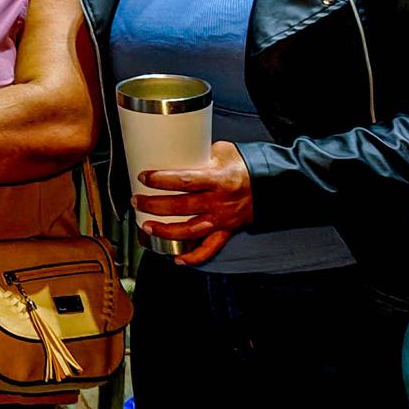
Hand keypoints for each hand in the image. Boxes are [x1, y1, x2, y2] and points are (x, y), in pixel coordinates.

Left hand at [135, 140, 253, 266]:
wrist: (272, 184)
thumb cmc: (244, 165)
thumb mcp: (223, 151)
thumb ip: (199, 153)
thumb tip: (173, 149)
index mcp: (217, 179)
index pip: (184, 181)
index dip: (161, 180)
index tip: (144, 177)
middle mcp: (218, 202)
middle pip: (181, 207)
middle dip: (154, 206)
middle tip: (137, 201)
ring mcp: (222, 219)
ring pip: (190, 230)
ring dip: (166, 231)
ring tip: (147, 227)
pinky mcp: (226, 230)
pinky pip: (209, 248)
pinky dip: (194, 257)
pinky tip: (178, 259)